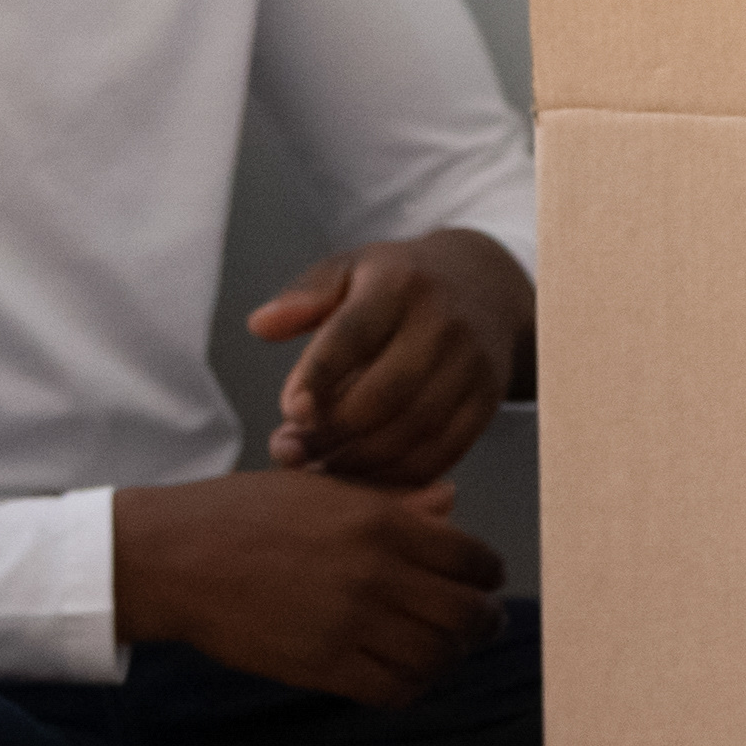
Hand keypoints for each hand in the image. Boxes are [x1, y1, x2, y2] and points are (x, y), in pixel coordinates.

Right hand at [111, 468, 505, 704]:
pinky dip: (411, 686)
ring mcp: (350, 622)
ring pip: (436, 657)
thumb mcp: (325, 489)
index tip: (484, 582)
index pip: (472, 558)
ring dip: (450, 658)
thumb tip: (451, 503)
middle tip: (479, 623)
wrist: (178, 556)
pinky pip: (393, 689)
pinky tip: (405, 674)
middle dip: (483, 622)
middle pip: (466, 614)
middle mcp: (375, 572)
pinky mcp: (323, 664)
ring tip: (443, 650)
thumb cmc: (247, 514)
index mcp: (380, 521)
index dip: (488, 574)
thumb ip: (394, 501)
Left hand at [252, 227, 533, 490]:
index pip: (354, 335)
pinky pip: (442, 453)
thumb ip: (303, 296)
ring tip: (319, 467)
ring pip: (413, 431)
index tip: (289, 411)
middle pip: (384, 394)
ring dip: (360, 462)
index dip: (319, 378)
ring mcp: (471, 364)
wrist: (483, 286)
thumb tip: (260, 326)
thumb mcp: (349, 269)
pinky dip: (398, 476)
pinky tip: (362, 476)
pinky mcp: (486, 401)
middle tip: (292, 449)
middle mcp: (443, 323)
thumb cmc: (398, 284)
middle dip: (332, 432)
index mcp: (399, 284)